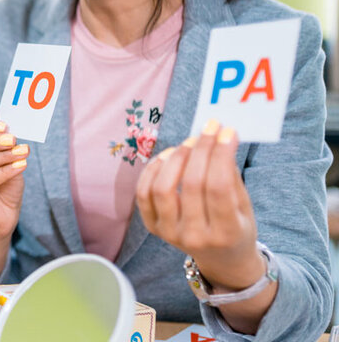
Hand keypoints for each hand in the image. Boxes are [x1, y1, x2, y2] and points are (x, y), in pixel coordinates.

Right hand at [0, 119, 28, 241]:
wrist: (3, 215)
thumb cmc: (4, 185)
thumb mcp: (8, 161)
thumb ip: (7, 148)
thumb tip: (11, 135)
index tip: (4, 125)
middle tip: (13, 139)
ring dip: (3, 156)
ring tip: (22, 153)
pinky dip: (5, 172)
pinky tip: (20, 167)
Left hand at [136, 120, 263, 290]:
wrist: (221, 259)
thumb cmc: (237, 227)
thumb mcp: (244, 207)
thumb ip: (231, 175)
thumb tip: (219, 136)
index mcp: (226, 233)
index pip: (219, 187)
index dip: (220, 155)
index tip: (225, 131)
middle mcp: (195, 236)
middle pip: (191, 184)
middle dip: (201, 149)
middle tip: (208, 128)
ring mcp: (170, 233)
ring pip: (162, 188)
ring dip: (175, 159)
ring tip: (188, 143)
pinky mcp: (153, 228)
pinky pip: (144, 194)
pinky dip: (152, 170)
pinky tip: (167, 156)